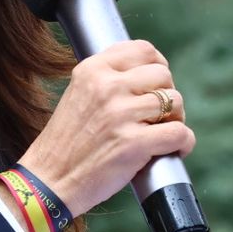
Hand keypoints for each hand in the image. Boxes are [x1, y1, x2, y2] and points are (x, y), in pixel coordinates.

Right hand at [18, 39, 194, 215]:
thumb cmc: (66, 144)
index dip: (158, 66)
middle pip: (163, 75)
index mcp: (92, 70)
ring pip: (175, 102)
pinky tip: (175, 149)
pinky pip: (179, 133)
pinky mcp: (133, 144)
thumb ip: (106, 80)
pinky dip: (184, 142)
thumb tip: (149, 74)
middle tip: (159, 116)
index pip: (144, 50)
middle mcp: (106, 87)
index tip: (157, 84)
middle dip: (168, 95)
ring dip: (176, 119)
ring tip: (163, 133)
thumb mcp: (78, 95)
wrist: (48, 181)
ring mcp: (121, 114)